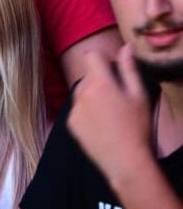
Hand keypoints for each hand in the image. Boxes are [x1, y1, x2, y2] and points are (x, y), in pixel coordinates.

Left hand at [67, 43, 152, 179]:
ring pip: (81, 91)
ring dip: (91, 95)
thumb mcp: (138, 95)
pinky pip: (76, 109)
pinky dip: (86, 112)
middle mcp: (82, 92)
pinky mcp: (70, 123)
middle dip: (99, 79)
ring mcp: (74, 109)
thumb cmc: (137, 127)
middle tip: (116, 97)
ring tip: (109, 113)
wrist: (126, 162)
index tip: (113, 70)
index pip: (91, 55)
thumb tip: (126, 46)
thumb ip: (129, 68)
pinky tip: (100, 125)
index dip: (102, 59)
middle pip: (87, 75)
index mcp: (100, 82)